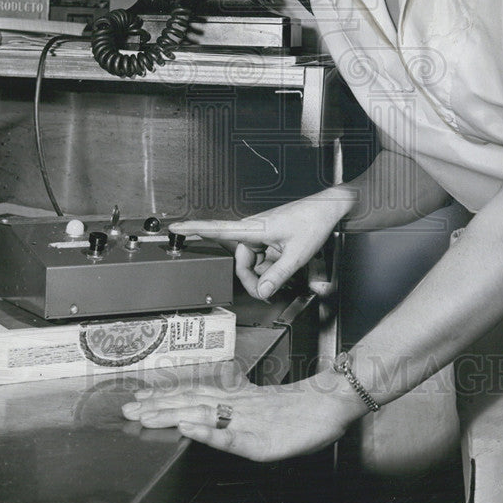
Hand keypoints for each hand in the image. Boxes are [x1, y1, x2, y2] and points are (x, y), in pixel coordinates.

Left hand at [121, 373, 365, 460]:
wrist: (330, 404)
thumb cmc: (303, 408)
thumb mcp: (265, 404)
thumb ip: (241, 400)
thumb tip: (221, 396)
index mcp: (239, 398)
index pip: (195, 393)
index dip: (166, 395)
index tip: (139, 397)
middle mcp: (238, 406)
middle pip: (191, 402)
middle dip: (156, 406)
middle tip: (127, 408)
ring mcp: (247, 421)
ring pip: (202, 415)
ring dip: (171, 415)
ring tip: (145, 416)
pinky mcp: (258, 439)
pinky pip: (229, 435)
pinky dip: (207, 431)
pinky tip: (188, 428)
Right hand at [170, 192, 350, 299]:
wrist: (327, 211)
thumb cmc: (312, 222)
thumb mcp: (297, 255)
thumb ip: (277, 276)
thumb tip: (261, 292)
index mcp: (254, 227)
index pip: (216, 228)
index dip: (193, 229)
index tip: (174, 228)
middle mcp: (252, 229)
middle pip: (239, 261)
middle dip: (252, 278)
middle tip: (269, 289)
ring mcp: (260, 234)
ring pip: (250, 263)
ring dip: (264, 274)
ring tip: (284, 274)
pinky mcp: (267, 239)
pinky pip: (260, 260)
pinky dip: (270, 269)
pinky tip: (284, 269)